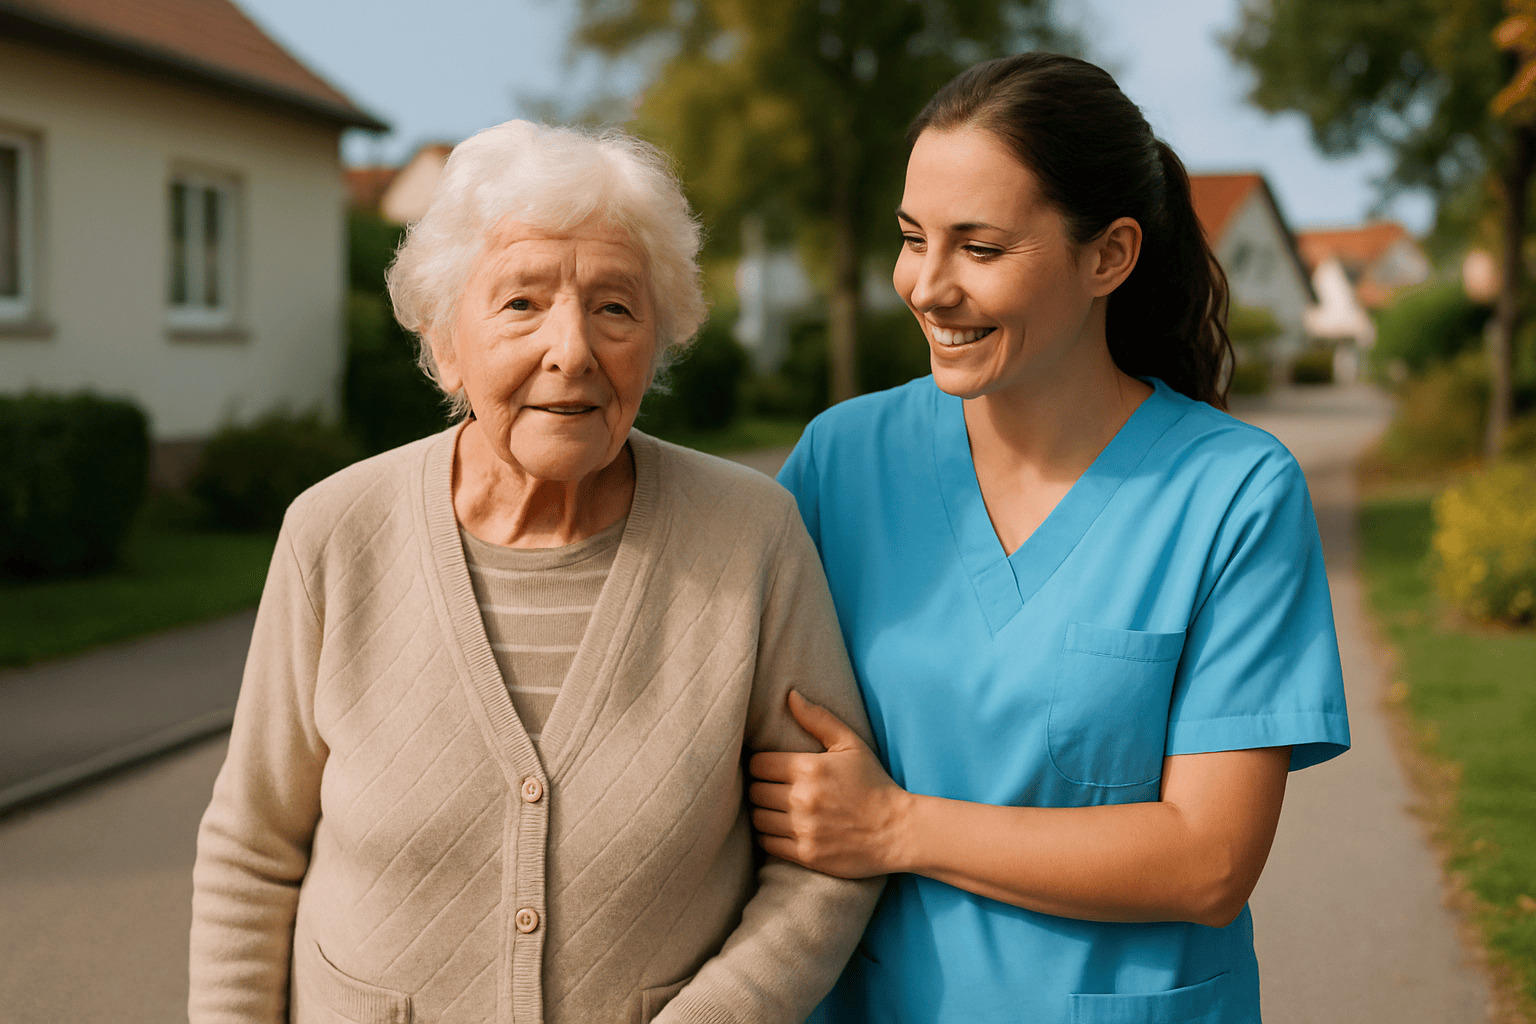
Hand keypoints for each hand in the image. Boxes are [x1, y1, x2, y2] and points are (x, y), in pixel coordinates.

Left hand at [747, 690, 908, 878]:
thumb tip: (790, 695)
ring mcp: (803, 828)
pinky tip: (782, 828)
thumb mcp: (851, 745)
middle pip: (754, 791)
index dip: (761, 765)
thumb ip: (818, 719)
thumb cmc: (873, 784)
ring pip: (757, 817)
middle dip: (761, 787)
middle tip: (772, 788)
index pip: (758, 764)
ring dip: (763, 812)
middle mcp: (802, 798)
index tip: (770, 768)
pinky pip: (767, 843)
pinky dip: (769, 835)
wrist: (897, 831)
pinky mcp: (806, 854)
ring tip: (776, 808)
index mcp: (809, 767)